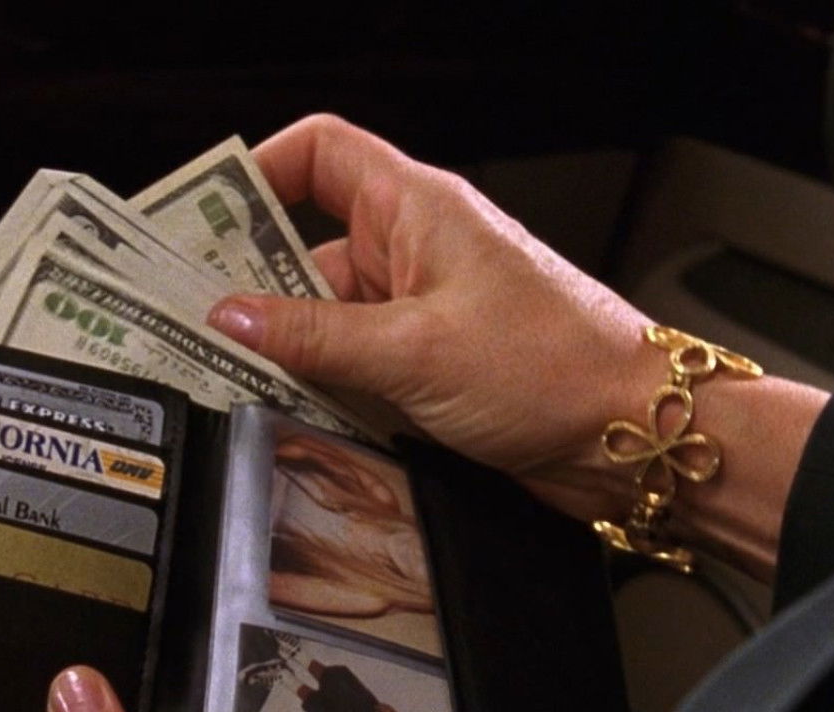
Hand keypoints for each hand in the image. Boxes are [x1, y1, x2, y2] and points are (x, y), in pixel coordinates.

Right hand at [206, 114, 665, 522]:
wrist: (636, 434)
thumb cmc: (557, 367)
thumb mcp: (413, 351)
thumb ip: (313, 336)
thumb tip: (228, 317)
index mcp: (417, 209)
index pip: (317, 155)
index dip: (254, 175)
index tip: (198, 223)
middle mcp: (415, 250)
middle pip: (304, 247)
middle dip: (253, 286)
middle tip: (196, 323)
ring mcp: (421, 310)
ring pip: (324, 317)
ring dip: (289, 349)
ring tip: (244, 380)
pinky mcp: (429, 365)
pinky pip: (353, 364)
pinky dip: (324, 386)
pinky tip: (299, 413)